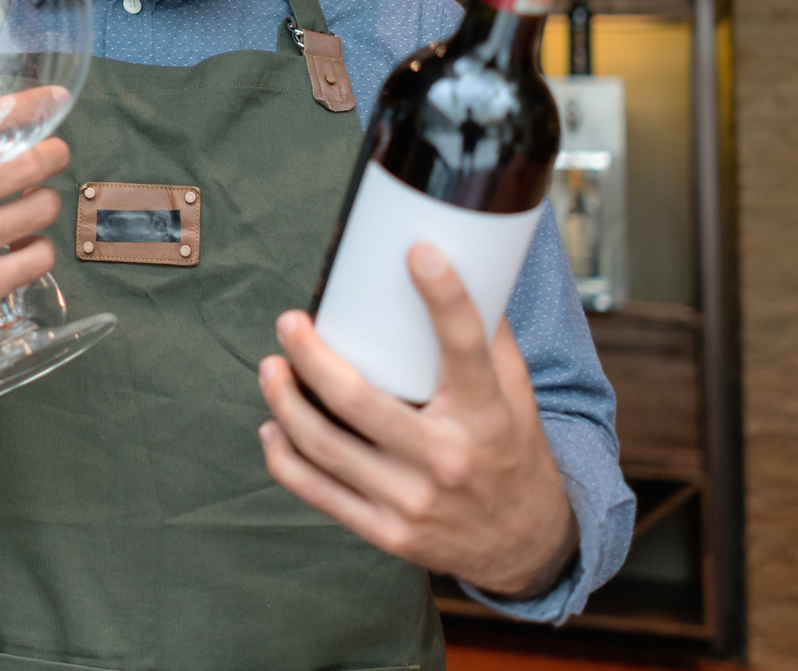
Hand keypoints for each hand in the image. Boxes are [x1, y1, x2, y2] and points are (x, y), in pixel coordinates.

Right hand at [0, 120, 67, 398]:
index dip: (29, 106)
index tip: (54, 98)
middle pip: (28, 162)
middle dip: (53, 154)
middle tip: (56, 156)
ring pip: (42, 207)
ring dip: (43, 204)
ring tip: (29, 208)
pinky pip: (39, 256)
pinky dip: (38, 250)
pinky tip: (22, 248)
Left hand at [256, 242, 578, 600]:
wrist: (525, 545)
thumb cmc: (512, 453)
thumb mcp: (518, 397)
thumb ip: (490, 338)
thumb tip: (464, 266)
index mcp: (486, 417)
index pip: (465, 348)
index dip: (444, 296)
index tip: (417, 252)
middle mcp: (447, 460)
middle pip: (359, 401)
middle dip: (312, 356)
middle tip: (290, 322)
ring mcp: (412, 501)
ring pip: (325, 446)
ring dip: (285, 401)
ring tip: (271, 367)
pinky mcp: (386, 532)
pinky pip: (318, 492)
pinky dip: (285, 458)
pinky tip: (272, 427)